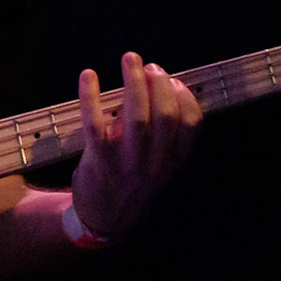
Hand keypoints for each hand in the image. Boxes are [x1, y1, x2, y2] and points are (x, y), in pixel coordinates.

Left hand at [71, 51, 201, 239]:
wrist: (103, 220)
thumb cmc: (132, 184)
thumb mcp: (159, 167)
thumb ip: (165, 136)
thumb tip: (161, 87)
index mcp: (172, 162)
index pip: (192, 125)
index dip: (185, 96)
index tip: (174, 80)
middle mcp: (154, 163)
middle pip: (164, 116)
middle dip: (159, 85)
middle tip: (151, 67)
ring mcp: (127, 163)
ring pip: (135, 117)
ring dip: (133, 83)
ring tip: (131, 59)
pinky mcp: (99, 162)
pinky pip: (95, 124)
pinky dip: (91, 96)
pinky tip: (89, 76)